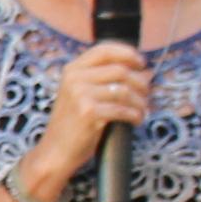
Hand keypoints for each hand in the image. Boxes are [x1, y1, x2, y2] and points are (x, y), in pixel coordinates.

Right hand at [26, 37, 155, 191]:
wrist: (55, 152)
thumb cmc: (73, 124)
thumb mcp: (81, 95)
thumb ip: (105, 80)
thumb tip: (145, 72)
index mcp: (72, 70)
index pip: (104, 50)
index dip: (128, 54)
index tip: (141, 64)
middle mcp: (75, 78)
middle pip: (120, 70)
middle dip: (140, 82)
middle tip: (146, 94)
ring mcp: (80, 95)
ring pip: (125, 90)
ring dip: (140, 102)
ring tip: (142, 110)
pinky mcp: (89, 112)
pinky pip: (123, 109)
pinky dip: (135, 115)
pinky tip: (136, 120)